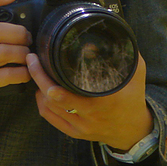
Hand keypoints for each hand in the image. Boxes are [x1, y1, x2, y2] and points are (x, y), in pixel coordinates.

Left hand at [26, 52, 152, 151]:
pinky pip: (50, 118)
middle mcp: (89, 116)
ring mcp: (81, 127)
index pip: (62, 91)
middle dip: (37, 77)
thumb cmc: (133, 98)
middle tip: (32, 60)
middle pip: (51, 98)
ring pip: (48, 108)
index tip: (39, 57)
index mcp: (102, 101)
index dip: (46, 75)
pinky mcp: (75, 133)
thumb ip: (126, 55)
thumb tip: (114, 32)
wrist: (134, 130)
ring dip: (39, 89)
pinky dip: (42, 104)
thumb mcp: (134, 74)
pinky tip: (41, 92)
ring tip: (38, 73)